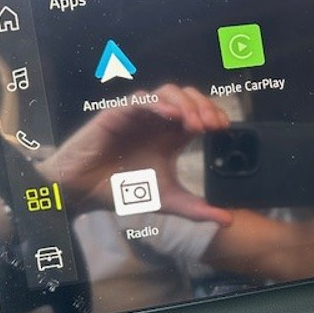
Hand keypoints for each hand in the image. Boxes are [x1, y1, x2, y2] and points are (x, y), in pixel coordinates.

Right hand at [40, 84, 232, 225]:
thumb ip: (197, 209)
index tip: (224, 129)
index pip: (200, 113)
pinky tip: (171, 115)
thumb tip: (229, 220)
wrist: (84, 192)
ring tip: (195, 124)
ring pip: (168, 92)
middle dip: (205, 106)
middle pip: (188, 97)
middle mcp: (158, 120)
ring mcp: (139, 114)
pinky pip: (141, 99)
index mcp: (172, 135)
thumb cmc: (124, 190)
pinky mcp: (119, 112)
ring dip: (186, 104)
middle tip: (214, 125)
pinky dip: (158, 104)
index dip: (214, 114)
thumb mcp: (168, 201)